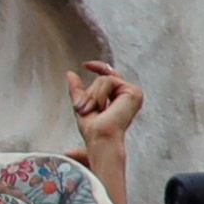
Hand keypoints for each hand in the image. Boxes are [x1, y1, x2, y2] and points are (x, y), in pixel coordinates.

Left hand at [67, 60, 141, 196]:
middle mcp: (128, 94)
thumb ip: (77, 89)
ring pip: (104, 79)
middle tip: (85, 109)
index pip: (111, 75)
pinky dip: (99, 94)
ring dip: (92, 95)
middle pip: (104, 77)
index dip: (99, 66)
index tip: (85, 65)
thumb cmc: (93, 130)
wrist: (100, 138)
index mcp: (119, 98)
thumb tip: (70, 74)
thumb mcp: (82, 104)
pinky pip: (109, 81)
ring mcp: (132, 93)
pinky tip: (103, 107)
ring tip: (92, 110)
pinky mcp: (133, 92)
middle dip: (90, 92)